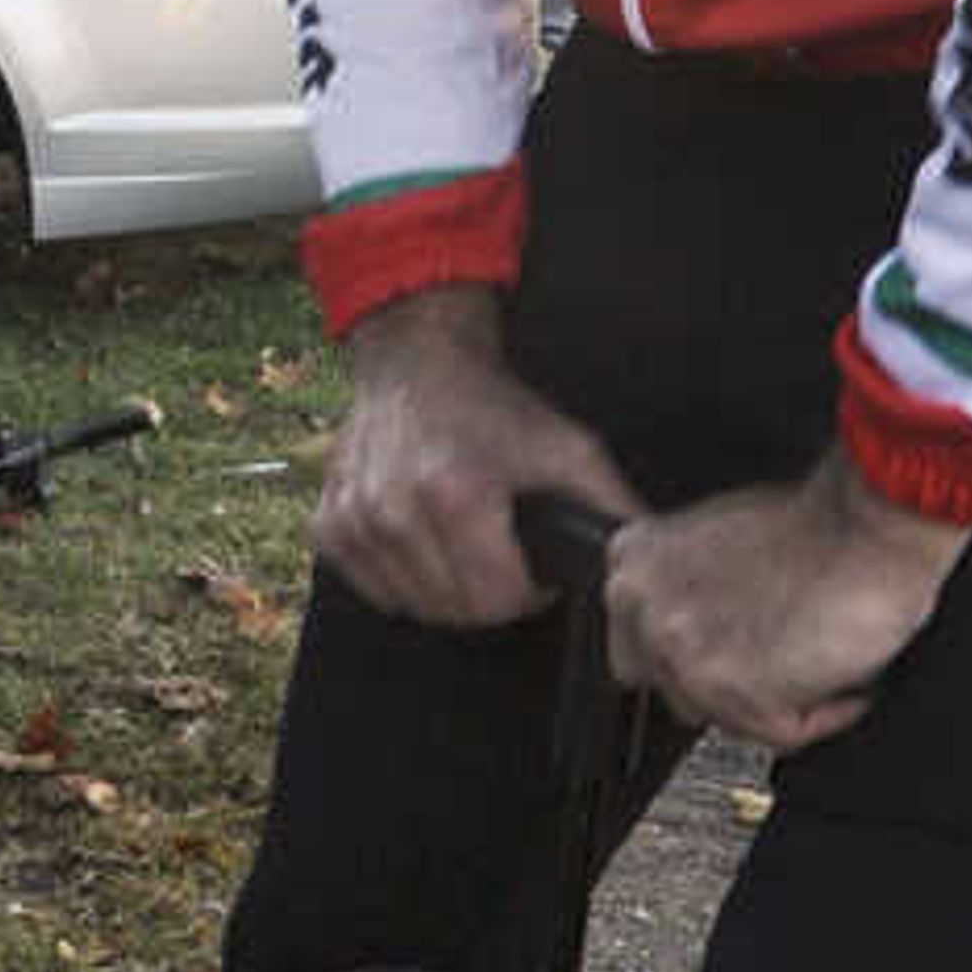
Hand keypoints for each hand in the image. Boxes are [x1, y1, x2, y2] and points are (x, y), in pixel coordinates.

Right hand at [310, 286, 640, 626]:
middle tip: (499, 554)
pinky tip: (420, 539)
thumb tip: (642, 564)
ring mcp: (355, 520)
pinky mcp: (329, 525)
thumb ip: (609, 508)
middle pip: (456, 611)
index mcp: (456, 495)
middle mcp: (394, 510)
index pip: (498, 601)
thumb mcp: (567, 447)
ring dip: (444, 588)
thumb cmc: (492, 406)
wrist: (417, 361)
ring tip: (462, 543)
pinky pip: (372, 591)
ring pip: (413, 607)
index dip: (527, 592)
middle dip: (488, 594)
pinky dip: (400, 578)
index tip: (530, 566)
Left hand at [604, 456, 968, 753]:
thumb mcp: (722, 539)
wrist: (870, 520)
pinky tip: (848, 676)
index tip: (742, 648)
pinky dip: (826, 712)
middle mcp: (643, 610)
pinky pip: (782, 733)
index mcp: (632, 564)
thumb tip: (707, 631)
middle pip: (682, 692)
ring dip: (785, 698)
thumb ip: (691, 586)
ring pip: (731, 720)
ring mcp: (683, 654)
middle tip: (788, 656)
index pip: (643, 648)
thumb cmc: (821, 523)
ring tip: (825, 654)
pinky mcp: (733, 691)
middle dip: (737, 684)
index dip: (706, 652)